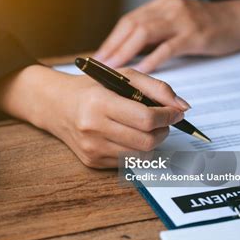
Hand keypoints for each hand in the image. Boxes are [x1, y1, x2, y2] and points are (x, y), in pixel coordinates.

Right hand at [0, 65, 189, 168]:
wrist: (56, 106)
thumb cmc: (91, 88)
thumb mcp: (122, 76)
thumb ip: (155, 87)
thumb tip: (182, 107)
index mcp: (100, 103)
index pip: (146, 119)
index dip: (168, 116)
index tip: (175, 112)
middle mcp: (93, 129)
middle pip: (147, 141)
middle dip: (163, 131)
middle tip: (163, 121)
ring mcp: (92, 149)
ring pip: (140, 156)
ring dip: (152, 142)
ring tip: (146, 128)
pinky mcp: (92, 162)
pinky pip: (127, 163)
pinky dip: (135, 150)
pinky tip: (127, 136)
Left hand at [95, 0, 239, 72]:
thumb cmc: (207, 25)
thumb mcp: (176, 24)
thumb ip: (155, 35)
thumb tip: (129, 55)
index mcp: (160, 5)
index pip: (128, 21)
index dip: (111, 40)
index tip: (98, 57)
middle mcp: (168, 8)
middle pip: (132, 25)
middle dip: (113, 47)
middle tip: (100, 66)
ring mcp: (182, 19)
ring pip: (145, 33)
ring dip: (126, 52)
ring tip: (114, 69)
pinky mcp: (195, 34)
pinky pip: (168, 47)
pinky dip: (152, 59)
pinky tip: (141, 71)